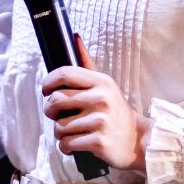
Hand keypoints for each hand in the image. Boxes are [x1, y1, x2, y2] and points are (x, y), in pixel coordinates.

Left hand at [41, 41, 149, 171]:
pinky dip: (66, 146)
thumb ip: (87, 63)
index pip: (64, 74)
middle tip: (56, 115)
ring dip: (59, 133)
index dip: (48, 82)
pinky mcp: (99, 141)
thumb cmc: (115, 110)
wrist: (137, 140)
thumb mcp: (105, 85)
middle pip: (55, 101)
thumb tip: (74, 37)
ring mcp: (100, 121)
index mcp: (101, 82)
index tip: (46, 91)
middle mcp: (101, 99)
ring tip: (71, 132)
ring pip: (58, 127)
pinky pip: (66, 143)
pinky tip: (74, 144)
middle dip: (50, 111)